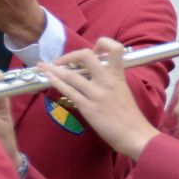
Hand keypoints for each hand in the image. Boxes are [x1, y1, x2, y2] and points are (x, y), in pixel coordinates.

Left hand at [36, 40, 159, 159]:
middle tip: (61, 61)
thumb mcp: (123, 91)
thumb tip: (93, 74)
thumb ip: (110, 80)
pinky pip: (68, 91)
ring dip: (53, 69)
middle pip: (86, 56)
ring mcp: (97, 94)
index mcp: (118, 76)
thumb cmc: (130, 115)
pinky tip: (49, 79)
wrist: (135, 135)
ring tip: (43, 67)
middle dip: (70, 55)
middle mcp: (107, 81)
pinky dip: (56, 83)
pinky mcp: (89, 108)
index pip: (114, 48)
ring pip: (71, 75)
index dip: (101, 44)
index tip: (93, 50)